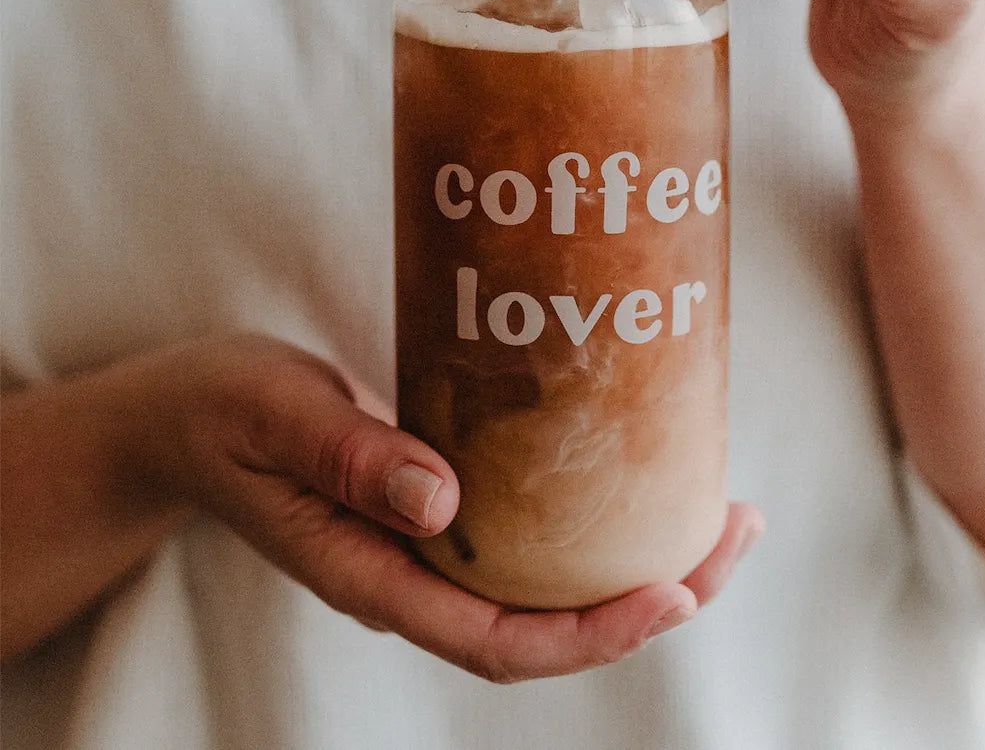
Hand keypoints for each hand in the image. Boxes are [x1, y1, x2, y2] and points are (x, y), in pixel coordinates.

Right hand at [132, 334, 762, 681]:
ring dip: (636, 560)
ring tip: (716, 512)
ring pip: (548, 584)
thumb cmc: (221, 412)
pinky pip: (529, 534)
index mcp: (370, 574)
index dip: (592, 632)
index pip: (497, 638)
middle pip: (547, 624)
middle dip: (649, 596)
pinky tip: (636, 478)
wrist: (184, 418)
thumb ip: (347, 457)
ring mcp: (427, 544)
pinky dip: (592, 519)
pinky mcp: (438, 503)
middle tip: (734, 535)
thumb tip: (442, 500)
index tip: (675, 592)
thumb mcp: (273, 417)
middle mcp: (412, 574)